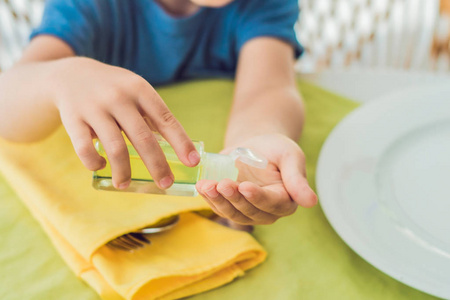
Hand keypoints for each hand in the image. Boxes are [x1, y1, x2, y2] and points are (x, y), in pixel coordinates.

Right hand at [52, 57, 199, 188]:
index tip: (193, 162)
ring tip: (126, 184)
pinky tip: (102, 166)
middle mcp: (118, 97)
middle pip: (143, 138)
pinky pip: (85, 150)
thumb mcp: (135, 91)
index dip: (181, 142)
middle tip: (166, 183)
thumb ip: (153, 114)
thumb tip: (177, 148)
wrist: (70, 75)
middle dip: (157, 165)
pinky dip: (95, 163)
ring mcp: (94, 108)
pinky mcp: (73, 120)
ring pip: (115, 148)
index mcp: (140, 89)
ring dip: (124, 172)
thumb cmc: (114, 89)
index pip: (165, 119)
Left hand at [196, 134, 316, 224]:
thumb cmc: (276, 148)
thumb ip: (297, 178)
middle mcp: (267, 211)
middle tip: (221, 184)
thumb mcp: (290, 156)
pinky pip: (219, 206)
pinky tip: (201, 186)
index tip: (245, 187)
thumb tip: (311, 202)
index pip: (273, 203)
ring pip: (232, 213)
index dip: (258, 197)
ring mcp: (247, 211)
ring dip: (218, 201)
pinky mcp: (230, 206)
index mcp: (286, 200)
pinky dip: (209, 198)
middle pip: (250, 211)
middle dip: (234, 199)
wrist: (255, 146)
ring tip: (206, 186)